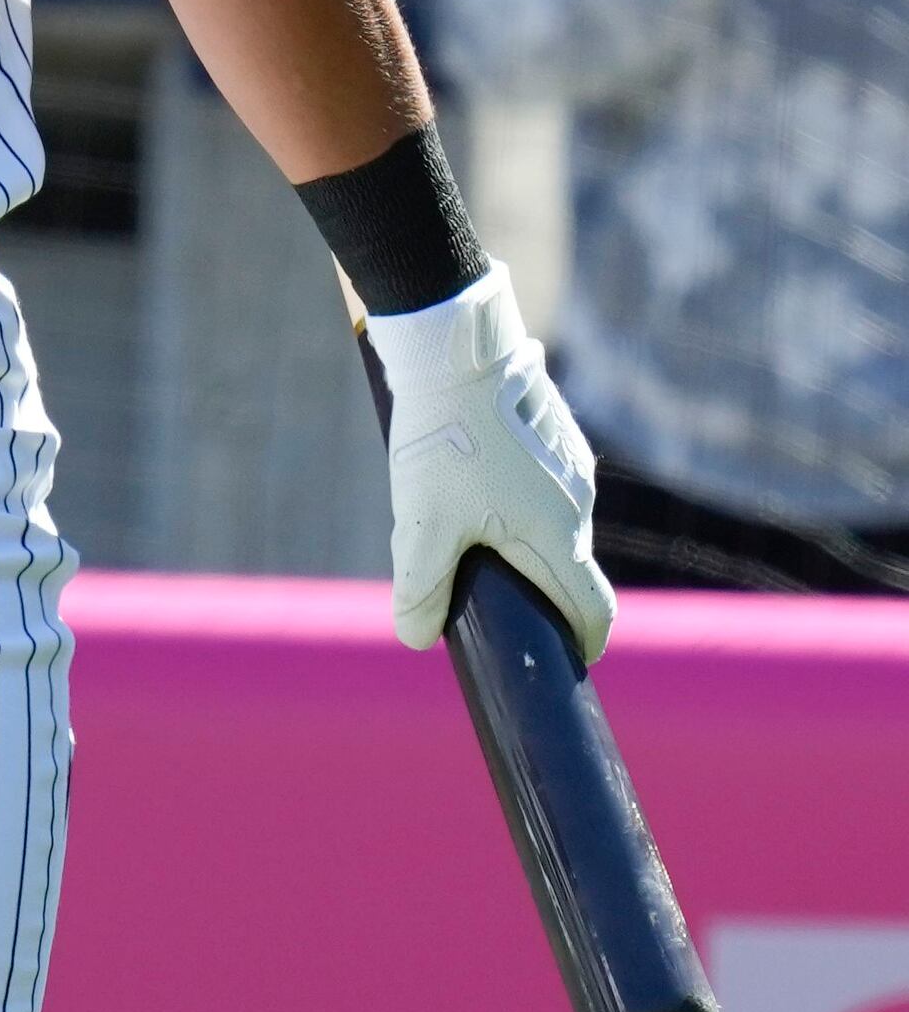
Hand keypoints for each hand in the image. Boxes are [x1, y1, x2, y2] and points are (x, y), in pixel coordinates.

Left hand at [363, 268, 619, 663]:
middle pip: (569, 567)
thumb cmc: (443, 442)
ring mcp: (571, 466)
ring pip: (552, 522)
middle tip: (494, 597)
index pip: (594, 609)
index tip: (568, 657)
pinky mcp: (556, 435)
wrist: (456, 354)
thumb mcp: (422, 524)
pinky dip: (516, 500)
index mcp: (559, 536)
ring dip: (522, 539)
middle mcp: (579, 504)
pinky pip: (542, 484)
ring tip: (464, 533)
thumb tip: (417, 638)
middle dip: (540, 590)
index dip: (584, 641)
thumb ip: (422, 588)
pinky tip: (469, 485)